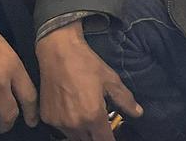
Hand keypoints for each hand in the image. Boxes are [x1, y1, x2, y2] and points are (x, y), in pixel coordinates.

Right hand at [36, 20, 142, 140]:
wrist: (58, 52)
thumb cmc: (86, 64)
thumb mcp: (111, 80)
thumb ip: (125, 100)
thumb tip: (138, 112)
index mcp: (93, 116)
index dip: (111, 139)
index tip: (112, 135)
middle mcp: (75, 124)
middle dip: (97, 136)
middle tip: (101, 124)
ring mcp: (59, 122)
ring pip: (74, 138)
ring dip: (83, 132)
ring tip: (87, 116)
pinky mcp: (47, 118)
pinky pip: (61, 129)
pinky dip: (69, 126)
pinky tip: (74, 111)